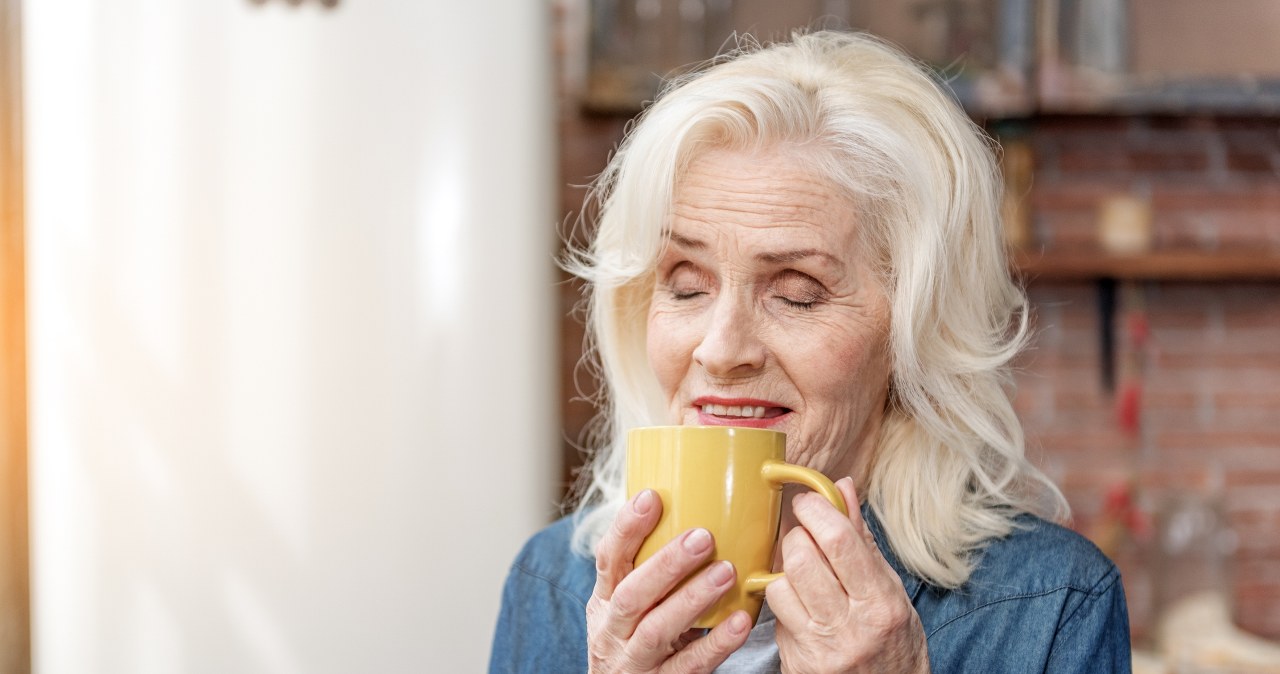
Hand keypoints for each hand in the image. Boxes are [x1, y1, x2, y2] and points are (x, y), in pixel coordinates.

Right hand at [586, 489, 752, 672]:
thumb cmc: (634, 642)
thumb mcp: (628, 608)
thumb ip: (648, 572)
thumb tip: (686, 510)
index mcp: (604, 601)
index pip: (607, 560)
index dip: (625, 528)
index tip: (651, 497)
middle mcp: (612, 631)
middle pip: (632, 595)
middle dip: (665, 563)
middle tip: (702, 537)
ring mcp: (634, 662)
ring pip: (657, 630)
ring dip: (692, 598)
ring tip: (726, 572)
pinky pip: (689, 665)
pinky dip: (716, 643)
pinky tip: (740, 621)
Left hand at [767, 478, 929, 673]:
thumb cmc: (896, 641)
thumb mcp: (893, 590)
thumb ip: (863, 540)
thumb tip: (841, 488)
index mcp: (880, 603)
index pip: (838, 541)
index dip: (815, 510)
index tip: (807, 501)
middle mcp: (850, 627)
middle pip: (800, 558)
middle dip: (796, 537)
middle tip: (804, 536)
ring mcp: (820, 649)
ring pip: (778, 585)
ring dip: (785, 572)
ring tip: (804, 576)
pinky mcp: (797, 663)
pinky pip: (775, 617)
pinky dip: (784, 604)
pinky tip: (803, 608)